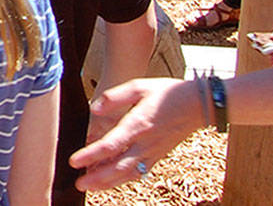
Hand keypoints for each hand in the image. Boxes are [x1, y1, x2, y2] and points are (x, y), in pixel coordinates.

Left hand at [70, 78, 201, 190]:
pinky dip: (123, 180)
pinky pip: (140, 173)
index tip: (74, 161)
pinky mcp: (158, 156)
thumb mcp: (139, 86)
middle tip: (78, 184)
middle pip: (118, 166)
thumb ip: (114, 97)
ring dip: (108, 182)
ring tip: (89, 187)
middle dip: (97, 177)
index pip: (110, 145)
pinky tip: (111, 182)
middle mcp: (145, 142)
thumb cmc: (166, 93)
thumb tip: (94, 109)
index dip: (91, 155)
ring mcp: (153, 152)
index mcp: (138, 124)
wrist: (198, 104)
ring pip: (129, 173)